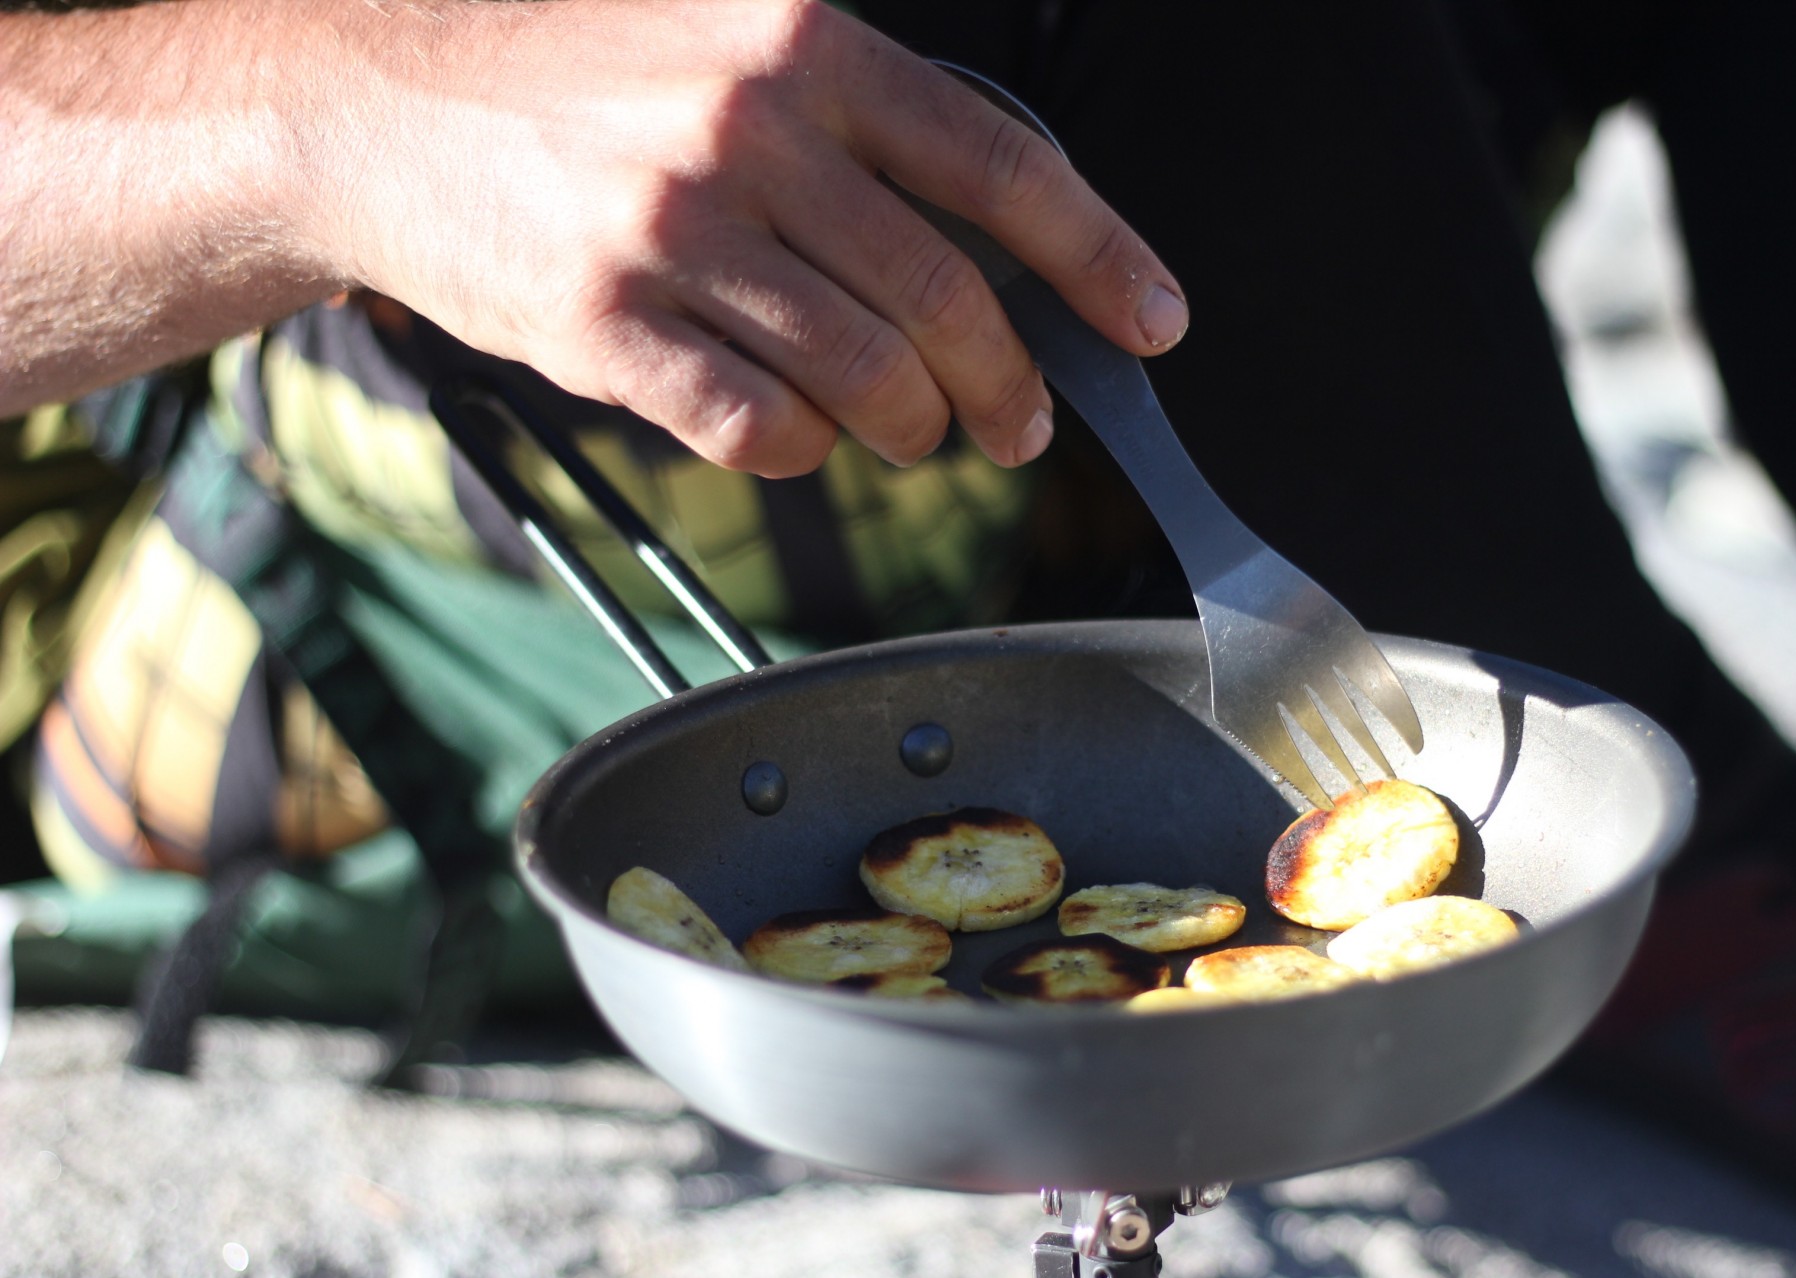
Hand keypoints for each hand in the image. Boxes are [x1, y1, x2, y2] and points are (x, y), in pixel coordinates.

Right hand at [303, 0, 1187, 474]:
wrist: (371, 104)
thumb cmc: (566, 74)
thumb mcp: (719, 32)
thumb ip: (850, 109)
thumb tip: (986, 226)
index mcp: (802, 41)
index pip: (1001, 162)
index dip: (1099, 256)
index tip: (1156, 323)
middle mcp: (750, 129)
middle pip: (945, 297)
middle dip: (1008, 385)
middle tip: (1020, 424)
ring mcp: (674, 231)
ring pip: (865, 376)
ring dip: (915, 429)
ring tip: (916, 436)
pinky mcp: (605, 325)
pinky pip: (760, 427)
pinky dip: (804, 449)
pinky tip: (803, 435)